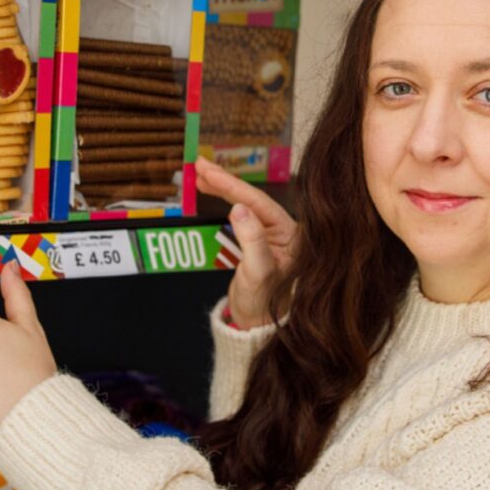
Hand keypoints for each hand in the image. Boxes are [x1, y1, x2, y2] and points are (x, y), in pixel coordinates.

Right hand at [193, 158, 297, 327]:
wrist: (257, 324)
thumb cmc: (263, 302)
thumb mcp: (258, 272)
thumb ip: (252, 240)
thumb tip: (238, 209)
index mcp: (290, 234)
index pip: (258, 202)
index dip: (232, 185)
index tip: (209, 171)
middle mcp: (282, 230)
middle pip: (251, 199)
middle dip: (224, 181)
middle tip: (199, 165)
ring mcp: (269, 235)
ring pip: (243, 204)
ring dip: (221, 188)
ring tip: (199, 175)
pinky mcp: (255, 240)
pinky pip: (237, 215)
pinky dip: (221, 203)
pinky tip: (209, 192)